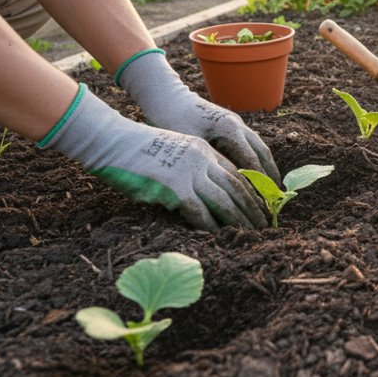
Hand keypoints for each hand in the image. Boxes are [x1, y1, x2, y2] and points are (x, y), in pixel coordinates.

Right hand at [41, 86, 267, 229]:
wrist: (112, 140)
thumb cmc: (135, 150)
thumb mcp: (172, 151)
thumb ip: (190, 168)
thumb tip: (200, 192)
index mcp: (203, 150)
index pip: (235, 172)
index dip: (250, 191)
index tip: (261, 205)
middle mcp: (202, 160)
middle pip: (237, 187)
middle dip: (253, 207)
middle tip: (265, 224)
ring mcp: (189, 173)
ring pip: (225, 200)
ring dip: (240, 219)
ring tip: (251, 233)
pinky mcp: (175, 188)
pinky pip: (199, 211)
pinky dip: (211, 225)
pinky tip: (220, 235)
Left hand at [116, 50, 280, 182]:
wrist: (166, 97)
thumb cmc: (172, 121)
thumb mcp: (189, 146)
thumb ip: (208, 164)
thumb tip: (223, 189)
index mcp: (229, 129)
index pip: (251, 159)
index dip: (259, 181)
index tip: (263, 199)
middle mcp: (237, 124)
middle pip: (262, 152)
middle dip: (270, 174)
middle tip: (275, 195)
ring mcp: (236, 122)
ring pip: (259, 146)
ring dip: (266, 165)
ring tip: (270, 186)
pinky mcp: (230, 122)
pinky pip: (250, 142)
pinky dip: (257, 158)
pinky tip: (255, 171)